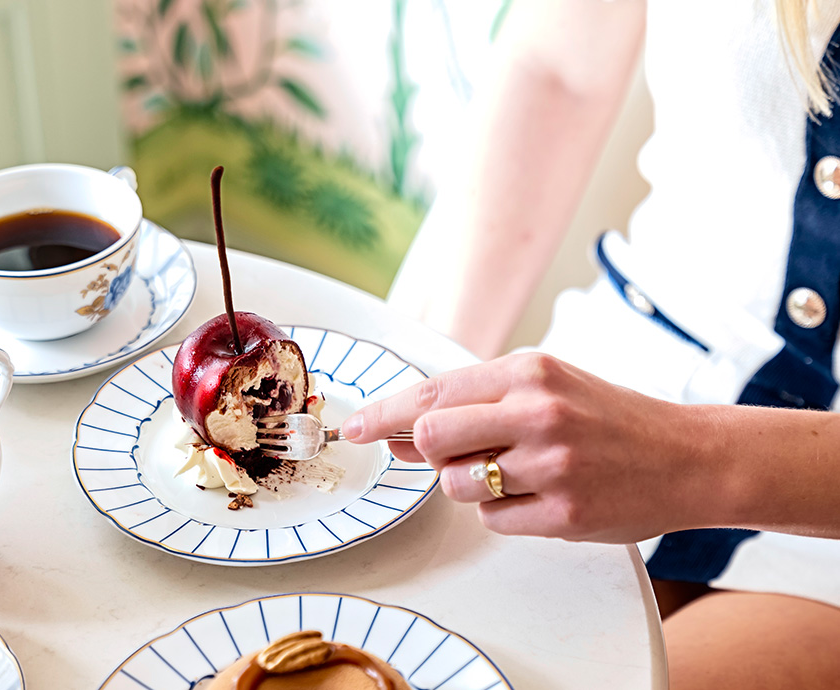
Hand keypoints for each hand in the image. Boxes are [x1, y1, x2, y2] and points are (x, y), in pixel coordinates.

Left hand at [342, 352, 714, 543]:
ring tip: (515, 473)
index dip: (384, 414)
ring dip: (472, 484)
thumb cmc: (610, 418)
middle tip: (452, 455)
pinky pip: (493, 521)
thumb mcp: (547, 388)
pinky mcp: (565, 512)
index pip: (433, 391)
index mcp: (530, 370)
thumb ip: (476, 405)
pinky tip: (539, 496)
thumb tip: (404, 434)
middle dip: (429, 452)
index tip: (355, 429)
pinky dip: (504, 512)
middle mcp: (538, 412)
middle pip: (433, 437)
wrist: (688, 455)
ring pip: (458, 485)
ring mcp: (552, 464)